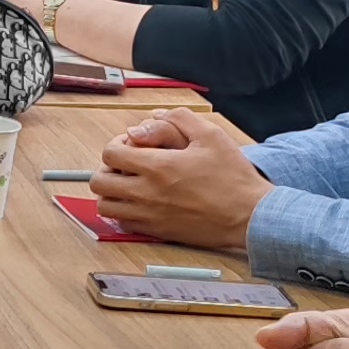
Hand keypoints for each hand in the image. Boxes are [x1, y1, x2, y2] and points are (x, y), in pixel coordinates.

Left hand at [93, 109, 268, 249]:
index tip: (131, 145)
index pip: (110, 154)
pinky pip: (122, 224)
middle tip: (124, 166)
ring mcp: (150, 216)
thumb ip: (179, 119)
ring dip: (111, 193)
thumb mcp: (211, 135)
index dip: (116, 145)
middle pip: (99, 182)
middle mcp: (147, 193)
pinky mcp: (157, 232)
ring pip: (106, 206)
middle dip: (107, 169)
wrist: (249, 215)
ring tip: (128, 185)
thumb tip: (153, 116)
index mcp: (158, 167)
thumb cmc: (233, 176)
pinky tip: (139, 203)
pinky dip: (123, 213)